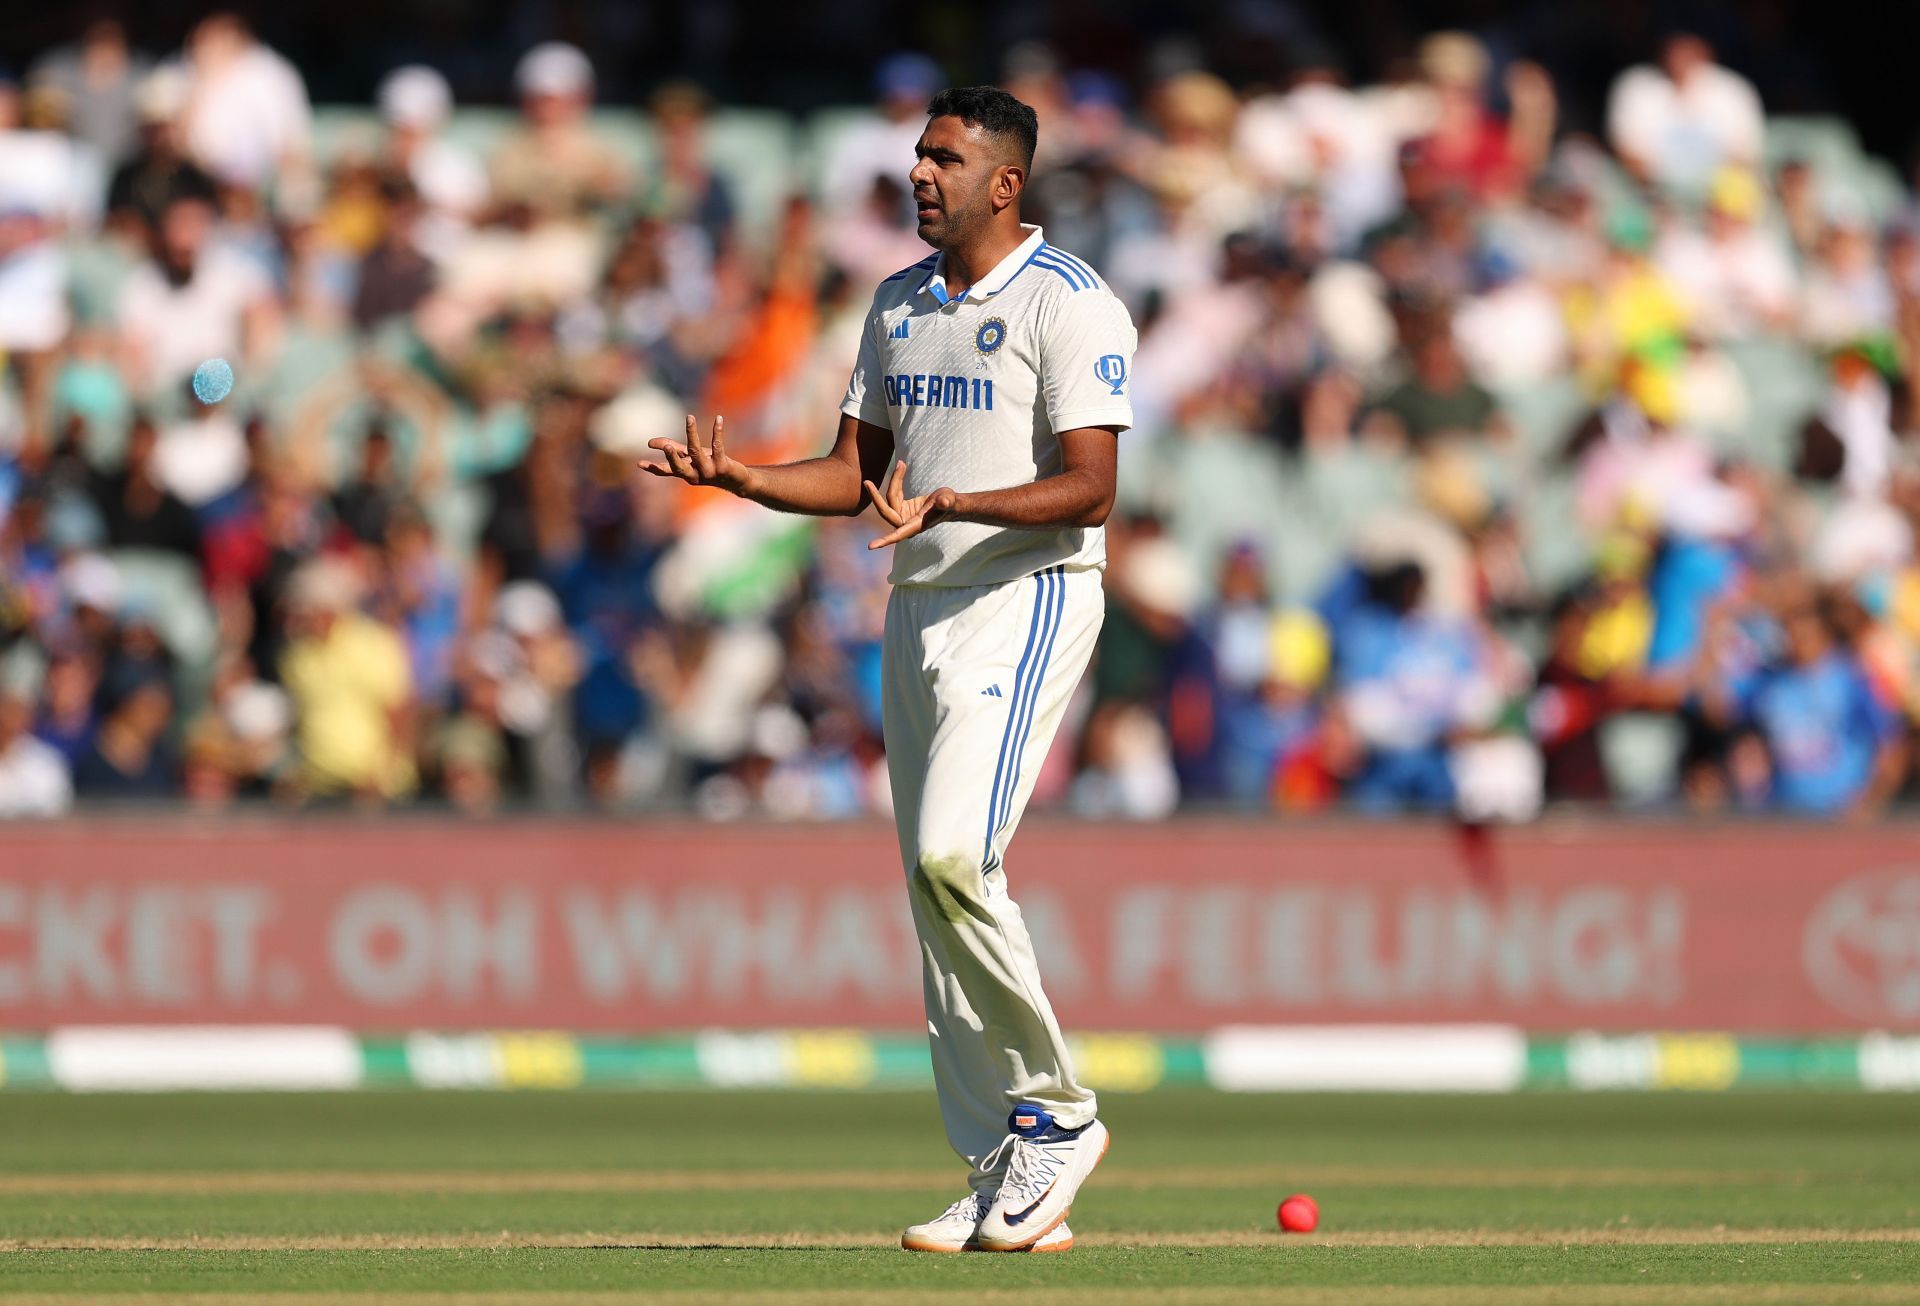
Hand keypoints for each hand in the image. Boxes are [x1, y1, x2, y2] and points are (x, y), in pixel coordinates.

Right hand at [641, 415, 755, 495]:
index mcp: (685, 473)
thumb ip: (674, 449)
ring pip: (697, 452)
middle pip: (680, 468)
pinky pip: (718, 446)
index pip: (666, 471)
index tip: (639, 464)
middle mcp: (695, 474)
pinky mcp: (723, 466)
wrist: (736, 480)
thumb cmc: (710, 466)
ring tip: (689, 418)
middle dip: (673, 457)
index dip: (653, 467)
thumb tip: (650, 442)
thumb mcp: (690, 457)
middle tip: (666, 446)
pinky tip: (718, 419)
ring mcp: (709, 471)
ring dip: (693, 434)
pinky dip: (717, 431)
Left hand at [864, 460, 959, 549]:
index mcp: (916, 525)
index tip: (870, 546)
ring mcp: (903, 516)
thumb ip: (946, 502)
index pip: (897, 534)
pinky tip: (901, 468)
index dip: (885, 540)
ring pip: (891, 499)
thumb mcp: (948, 500)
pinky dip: (896, 481)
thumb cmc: (950, 503)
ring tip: (901, 464)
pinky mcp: (903, 508)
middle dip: (876, 497)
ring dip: (894, 481)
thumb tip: (944, 502)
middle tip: (867, 482)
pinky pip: (894, 495)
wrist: (950, 502)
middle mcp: (907, 523)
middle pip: (887, 510)